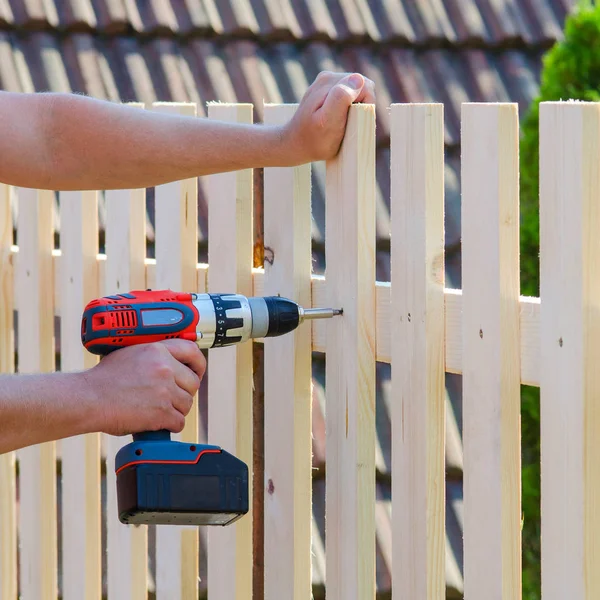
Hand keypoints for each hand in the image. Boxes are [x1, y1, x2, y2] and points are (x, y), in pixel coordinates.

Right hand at [82, 340, 205, 436]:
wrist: (88, 398)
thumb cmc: (103, 379)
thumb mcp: (131, 353)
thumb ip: (154, 356)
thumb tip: (171, 363)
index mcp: (158, 350)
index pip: (192, 352)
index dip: (198, 364)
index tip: (197, 372)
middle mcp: (164, 368)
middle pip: (193, 383)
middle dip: (184, 392)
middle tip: (171, 398)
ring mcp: (164, 391)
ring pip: (187, 404)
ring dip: (176, 410)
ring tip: (158, 410)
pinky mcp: (161, 412)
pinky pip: (179, 422)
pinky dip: (170, 425)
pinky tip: (157, 422)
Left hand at [281, 71, 375, 164]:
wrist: (293, 144)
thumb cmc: (313, 139)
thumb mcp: (328, 122)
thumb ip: (341, 98)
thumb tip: (358, 79)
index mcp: (331, 82)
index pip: (365, 87)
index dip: (366, 106)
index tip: (354, 123)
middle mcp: (329, 77)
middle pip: (362, 87)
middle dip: (361, 107)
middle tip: (348, 126)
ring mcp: (327, 82)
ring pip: (356, 91)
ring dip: (354, 109)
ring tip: (342, 125)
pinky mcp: (326, 90)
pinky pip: (347, 95)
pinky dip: (347, 109)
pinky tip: (337, 121)